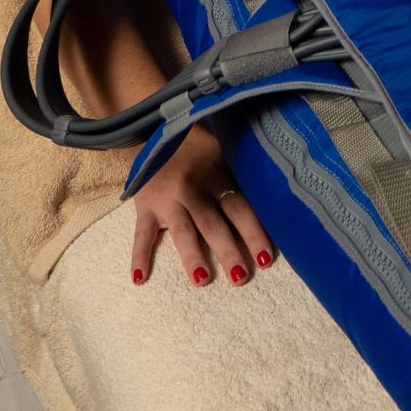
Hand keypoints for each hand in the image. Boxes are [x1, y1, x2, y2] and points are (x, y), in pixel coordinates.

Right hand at [128, 125, 273, 288]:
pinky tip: (139, 278)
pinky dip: (139, 256)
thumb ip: (239, 177)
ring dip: (192, 256)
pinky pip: (141, 234)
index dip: (253, 233)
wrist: (153, 130)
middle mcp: (193, 192)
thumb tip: (271, 203)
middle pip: (213, 225)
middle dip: (228, 251)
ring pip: (182, 232)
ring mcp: (167, 201)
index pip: (240, 209)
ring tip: (202, 280)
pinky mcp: (144, 208)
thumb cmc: (197, 147)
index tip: (266, 259)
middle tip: (240, 278)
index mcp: (216, 178)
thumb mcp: (223, 153)